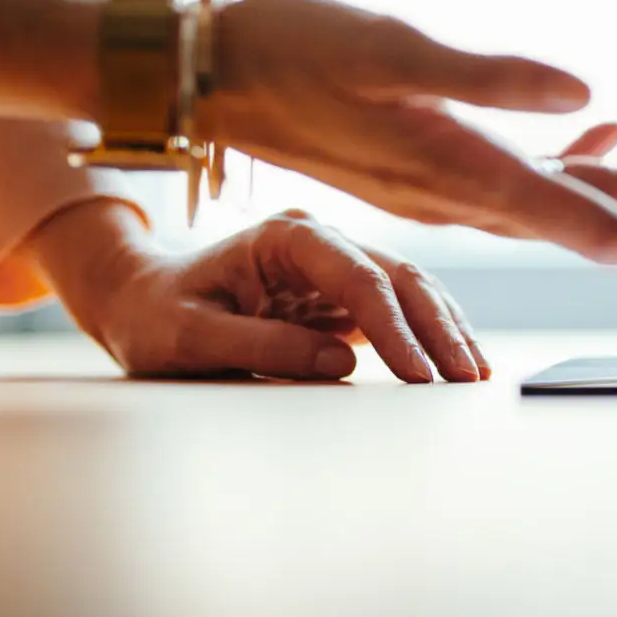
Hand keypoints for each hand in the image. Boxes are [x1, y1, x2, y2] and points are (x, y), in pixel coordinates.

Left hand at [40, 202, 487, 382]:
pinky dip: (431, 336)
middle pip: (400, 276)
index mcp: (284, 236)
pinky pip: (401, 310)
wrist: (142, 302)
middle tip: (465, 380)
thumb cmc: (156, 316)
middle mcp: (320, 241)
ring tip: (475, 376)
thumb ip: (261, 345)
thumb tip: (340, 362)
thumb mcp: (189, 337)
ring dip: (446, 331)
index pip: (358, 276)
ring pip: (412, 289)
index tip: (418, 374)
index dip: (395, 326)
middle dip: (438, 328)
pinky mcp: (343, 295)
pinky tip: (457, 363)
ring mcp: (336, 265)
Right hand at [202, 0, 616, 282]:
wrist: (212, 70)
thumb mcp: (393, 49)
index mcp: (472, 178)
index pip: (598, 228)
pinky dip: (584, 155)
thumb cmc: (293, 47)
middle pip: (602, 212)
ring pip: (573, 194)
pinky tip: (615, 131)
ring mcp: (456, 183)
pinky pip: (531, 173)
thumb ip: (492, 78)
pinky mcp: (439, 160)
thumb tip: (590, 97)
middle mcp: (471, 197)